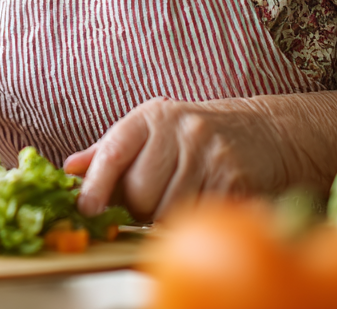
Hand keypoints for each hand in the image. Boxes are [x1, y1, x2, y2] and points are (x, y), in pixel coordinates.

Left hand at [64, 91, 336, 222]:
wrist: (267, 132)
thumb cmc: (197, 136)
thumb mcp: (152, 131)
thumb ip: (110, 151)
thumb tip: (69, 169)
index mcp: (153, 116)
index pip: (114, 151)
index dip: (96, 183)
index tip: (87, 207)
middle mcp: (182, 130)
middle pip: (141, 192)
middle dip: (140, 208)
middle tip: (153, 200)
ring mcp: (212, 155)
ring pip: (168, 211)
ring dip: (166, 218)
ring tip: (178, 199)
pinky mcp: (237, 181)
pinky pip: (200, 217)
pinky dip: (194, 220)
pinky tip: (201, 203)